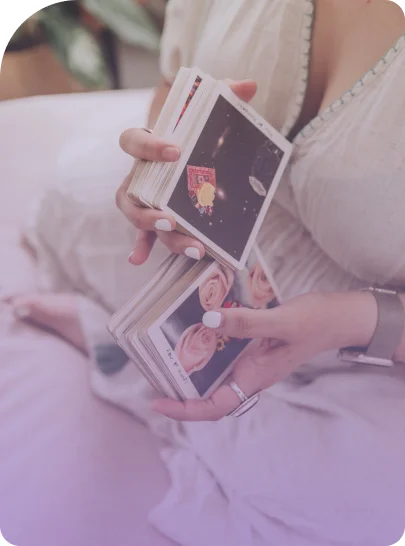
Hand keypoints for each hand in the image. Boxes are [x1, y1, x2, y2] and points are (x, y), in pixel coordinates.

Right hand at [116, 80, 257, 264]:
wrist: (182, 142)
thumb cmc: (191, 128)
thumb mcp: (205, 110)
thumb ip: (224, 94)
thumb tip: (249, 86)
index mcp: (145, 144)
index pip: (132, 141)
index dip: (148, 147)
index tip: (175, 151)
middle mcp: (138, 173)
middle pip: (129, 193)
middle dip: (146, 211)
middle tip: (171, 219)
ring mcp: (143, 197)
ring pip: (138, 218)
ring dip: (155, 235)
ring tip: (189, 246)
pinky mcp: (152, 214)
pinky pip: (142, 233)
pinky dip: (140, 246)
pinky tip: (139, 260)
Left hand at [152, 291, 377, 420]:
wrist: (340, 317)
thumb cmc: (316, 322)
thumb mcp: (281, 321)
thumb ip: (246, 323)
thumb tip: (208, 321)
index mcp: (256, 377)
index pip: (215, 406)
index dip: (185, 409)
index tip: (158, 402)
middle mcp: (251, 373)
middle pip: (209, 394)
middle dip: (180, 389)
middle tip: (153, 371)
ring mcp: (253, 361)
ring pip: (216, 373)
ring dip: (192, 367)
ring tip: (167, 350)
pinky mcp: (255, 346)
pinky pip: (225, 352)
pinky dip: (209, 344)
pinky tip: (198, 327)